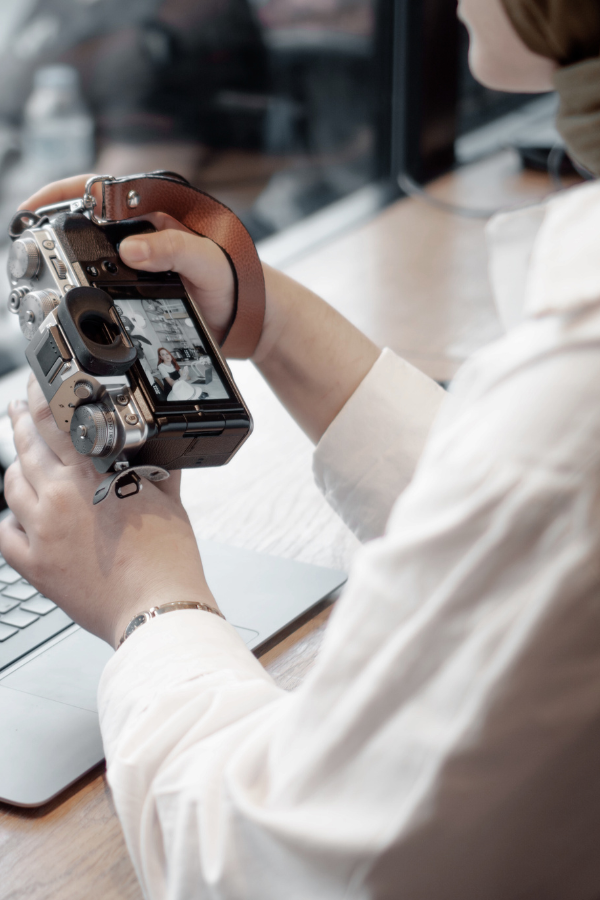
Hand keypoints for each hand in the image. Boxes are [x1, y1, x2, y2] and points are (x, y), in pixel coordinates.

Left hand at [0, 375, 218, 648]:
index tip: (39, 385)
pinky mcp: (34, 565)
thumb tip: (159, 446)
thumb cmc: (168, 559)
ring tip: (22, 457)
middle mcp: (61, 497)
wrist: (157, 607)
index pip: (57, 420)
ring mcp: (43, 531)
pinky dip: (8, 518)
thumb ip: (159, 466)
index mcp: (94, 475)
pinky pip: (5, 532)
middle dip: (22, 420)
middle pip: (28, 444)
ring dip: (16, 465)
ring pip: (11, 484)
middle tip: (19, 407)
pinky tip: (18, 513)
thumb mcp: (170, 500)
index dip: (42, 396)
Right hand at [20, 175, 236, 343]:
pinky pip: (102, 279)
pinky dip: (84, 284)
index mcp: (157, 210)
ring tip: (42, 266)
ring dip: (66, 257)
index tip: (34, 208)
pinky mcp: (139, 284)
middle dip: (55, 226)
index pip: (100, 189)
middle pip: (87, 219)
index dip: (62, 194)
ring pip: (91, 250)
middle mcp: (144, 230)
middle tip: (29, 242)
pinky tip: (72, 291)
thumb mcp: (207, 262)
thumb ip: (174, 250)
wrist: (249, 319)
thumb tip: (133, 248)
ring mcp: (140, 257)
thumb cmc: (237, 280)